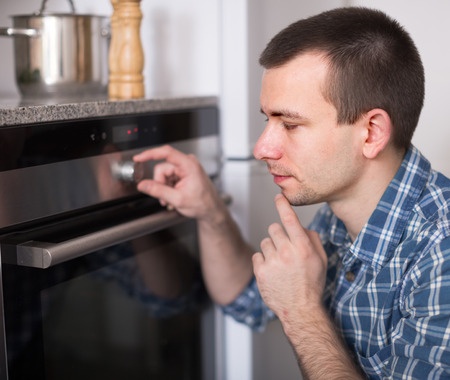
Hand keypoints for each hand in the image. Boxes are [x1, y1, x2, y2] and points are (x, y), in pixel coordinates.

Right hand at [133, 145, 222, 220]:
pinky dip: (168, 188)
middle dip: (160, 184)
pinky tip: (173, 196)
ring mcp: (185, 168)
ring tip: (171, 200)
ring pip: (164, 175)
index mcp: (189, 165)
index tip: (139, 157)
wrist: (211, 210)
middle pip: (162, 169)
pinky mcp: (183, 174)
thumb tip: (143, 184)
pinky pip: (168, 178)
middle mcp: (187, 163)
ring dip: (164, 189)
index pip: (166, 153)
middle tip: (165, 198)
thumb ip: (158, 191)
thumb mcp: (178, 199)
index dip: (150, 154)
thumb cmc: (203, 204)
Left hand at [253, 194, 326, 320]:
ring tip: (280, 264)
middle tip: (285, 249)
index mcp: (302, 247)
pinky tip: (272, 271)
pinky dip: (262, 261)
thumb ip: (312, 239)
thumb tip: (300, 226)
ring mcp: (272, 262)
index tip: (278, 197)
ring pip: (265, 241)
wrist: (300, 309)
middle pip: (274, 228)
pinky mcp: (260, 271)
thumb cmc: (311, 284)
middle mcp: (287, 252)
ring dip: (271, 249)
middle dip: (279, 235)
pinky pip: (257, 255)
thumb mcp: (320, 260)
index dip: (282, 205)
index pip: (290, 219)